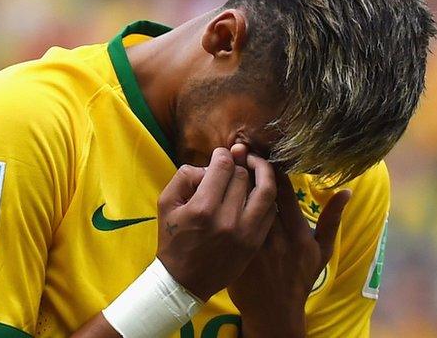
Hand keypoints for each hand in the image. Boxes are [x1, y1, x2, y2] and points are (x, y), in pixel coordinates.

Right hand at [156, 147, 277, 301]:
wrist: (184, 281)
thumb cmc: (173, 240)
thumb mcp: (166, 204)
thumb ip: (184, 176)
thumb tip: (209, 166)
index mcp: (203, 208)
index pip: (224, 166)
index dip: (223, 154)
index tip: (221, 155)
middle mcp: (227, 220)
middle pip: (244, 176)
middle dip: (239, 164)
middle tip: (235, 162)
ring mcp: (245, 233)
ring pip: (266, 191)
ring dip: (263, 173)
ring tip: (257, 166)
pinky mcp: (255, 243)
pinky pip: (270, 211)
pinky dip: (267, 196)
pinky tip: (260, 190)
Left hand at [228, 160, 351, 337]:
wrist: (274, 311)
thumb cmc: (300, 278)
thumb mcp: (322, 252)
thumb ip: (332, 220)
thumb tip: (346, 191)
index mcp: (298, 234)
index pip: (284, 192)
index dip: (271, 169)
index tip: (261, 153)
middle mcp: (276, 239)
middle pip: (260, 195)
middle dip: (249, 168)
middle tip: (239, 149)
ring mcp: (253, 248)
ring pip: (240, 207)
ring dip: (233, 183)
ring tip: (226, 162)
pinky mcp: (234, 255)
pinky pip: (226, 224)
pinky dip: (221, 205)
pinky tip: (215, 190)